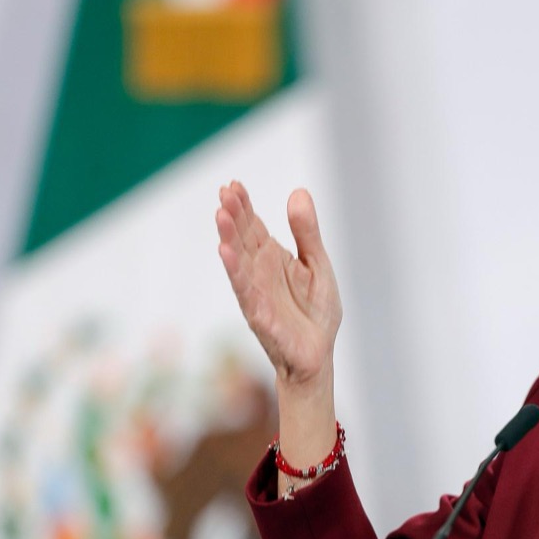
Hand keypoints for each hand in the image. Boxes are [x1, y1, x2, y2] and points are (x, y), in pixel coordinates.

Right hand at [215, 182, 341, 392]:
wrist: (318, 354)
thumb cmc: (316, 311)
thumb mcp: (317, 264)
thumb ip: (306, 232)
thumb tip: (298, 192)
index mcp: (273, 257)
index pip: (253, 226)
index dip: (243, 206)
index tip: (233, 184)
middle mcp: (259, 272)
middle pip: (243, 239)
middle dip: (233, 216)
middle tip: (224, 193)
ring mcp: (256, 292)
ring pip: (239, 261)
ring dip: (228, 238)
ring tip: (220, 215)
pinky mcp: (260, 314)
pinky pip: (245, 290)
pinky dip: (236, 271)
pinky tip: (225, 252)